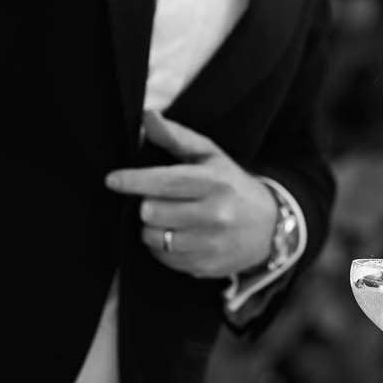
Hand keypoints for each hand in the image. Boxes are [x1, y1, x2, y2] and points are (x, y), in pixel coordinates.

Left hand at [105, 109, 279, 277]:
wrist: (270, 227)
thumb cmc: (231, 185)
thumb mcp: (210, 156)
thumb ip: (176, 136)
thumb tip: (147, 116)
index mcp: (215, 182)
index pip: (165, 181)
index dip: (134, 181)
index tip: (112, 180)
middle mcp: (215, 215)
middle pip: (152, 211)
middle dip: (148, 203)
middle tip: (160, 199)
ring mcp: (210, 244)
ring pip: (153, 237)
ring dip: (152, 226)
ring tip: (168, 218)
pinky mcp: (205, 267)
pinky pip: (163, 258)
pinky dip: (162, 247)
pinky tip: (178, 236)